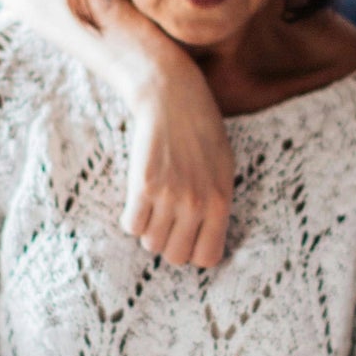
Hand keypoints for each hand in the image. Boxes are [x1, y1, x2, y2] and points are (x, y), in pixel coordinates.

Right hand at [112, 1, 234, 266]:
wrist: (173, 97)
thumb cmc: (201, 131)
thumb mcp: (223, 169)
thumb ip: (216, 206)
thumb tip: (204, 241)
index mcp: (221, 202)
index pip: (207, 258)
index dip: (194, 251)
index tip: (187, 237)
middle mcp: (197, 204)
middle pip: (175, 256)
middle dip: (169, 243)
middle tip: (166, 221)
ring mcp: (170, 196)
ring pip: (151, 243)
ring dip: (149, 229)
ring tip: (153, 206)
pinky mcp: (144, 185)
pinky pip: (131, 225)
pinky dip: (131, 217)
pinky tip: (139, 199)